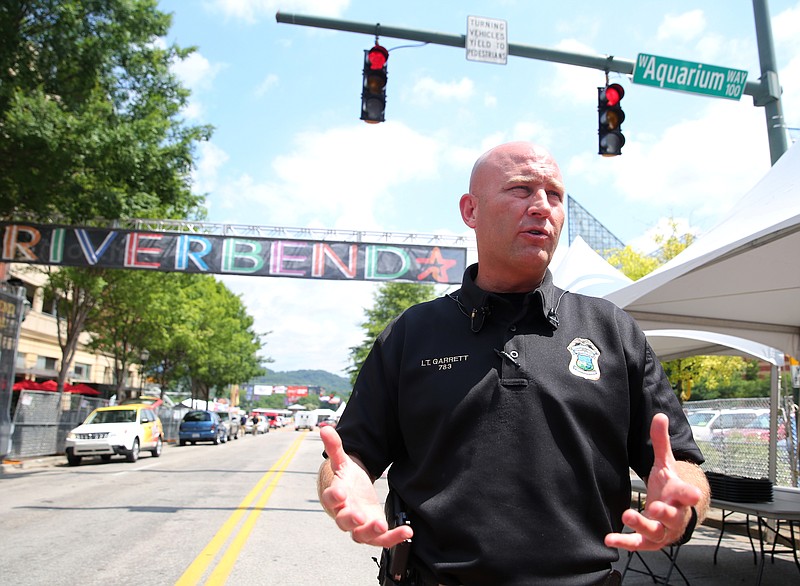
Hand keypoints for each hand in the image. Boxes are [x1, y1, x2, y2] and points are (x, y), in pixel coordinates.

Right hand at [319, 425, 412, 547]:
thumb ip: (336, 447)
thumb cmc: (345, 480)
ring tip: (383, 526)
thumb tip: (327, 429)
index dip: (335, 496)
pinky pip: (380, 539)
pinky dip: (393, 538)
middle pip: (343, 520)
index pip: (331, 498)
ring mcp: (357, 526)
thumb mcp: (342, 462)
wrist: (349, 497)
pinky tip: (407, 531)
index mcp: (335, 497)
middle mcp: (343, 514)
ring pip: (360, 535)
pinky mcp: (372, 532)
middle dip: (351, 519)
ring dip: (371, 532)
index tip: (341, 492)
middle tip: (360, 517)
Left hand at [605, 413, 702, 550]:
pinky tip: (609, 539)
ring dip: (642, 525)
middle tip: (656, 506)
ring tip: (627, 515)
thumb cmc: (669, 487)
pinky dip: (626, 542)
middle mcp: (675, 515)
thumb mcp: (665, 464)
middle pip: (675, 516)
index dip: (690, 493)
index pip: (688, 493)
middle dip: (667, 512)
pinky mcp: (651, 541)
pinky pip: (639, 544)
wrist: (674, 514)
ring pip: (656, 531)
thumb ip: (661, 442)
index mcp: (681, 495)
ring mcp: (664, 530)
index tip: (693, 494)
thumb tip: (659, 415)